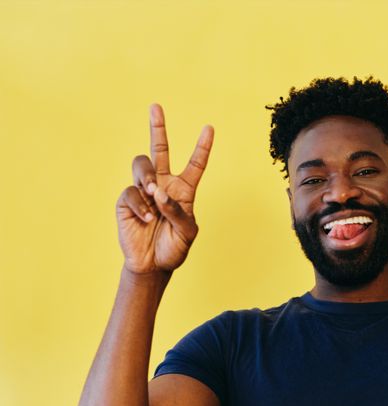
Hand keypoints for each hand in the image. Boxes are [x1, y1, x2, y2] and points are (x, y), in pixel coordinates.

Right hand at [116, 104, 213, 273]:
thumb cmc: (174, 248)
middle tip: (155, 107)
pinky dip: (140, 205)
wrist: (152, 266)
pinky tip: (147, 218)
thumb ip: (178, 211)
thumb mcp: (187, 232)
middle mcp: (164, 185)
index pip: (195, 164)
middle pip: (159, 149)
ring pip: (142, 165)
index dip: (202, 147)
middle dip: (157, 128)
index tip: (209, 128)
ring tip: (153, 194)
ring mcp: (144, 191)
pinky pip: (131, 192)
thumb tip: (159, 192)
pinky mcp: (127, 201)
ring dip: (148, 177)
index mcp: (184, 190)